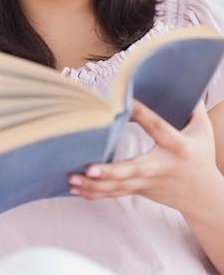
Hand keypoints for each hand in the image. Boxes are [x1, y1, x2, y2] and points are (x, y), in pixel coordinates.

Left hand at [69, 99, 220, 215]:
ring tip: (71, 177)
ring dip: (93, 184)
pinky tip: (74, 187)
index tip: (127, 104)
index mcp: (176, 146)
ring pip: (118, 186)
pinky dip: (93, 193)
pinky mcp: (138, 190)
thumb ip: (193, 106)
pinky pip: (113, 193)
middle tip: (89, 167)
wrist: (204, 196)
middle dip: (110, 172)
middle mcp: (159, 167)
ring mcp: (146, 182)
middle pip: (132, 171)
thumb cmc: (201, 156)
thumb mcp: (203, 130)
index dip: (143, 114)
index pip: (158, 128)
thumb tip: (188, 78)